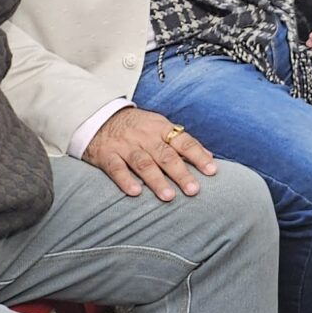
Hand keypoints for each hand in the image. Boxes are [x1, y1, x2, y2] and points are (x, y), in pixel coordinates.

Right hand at [80, 105, 218, 201]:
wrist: (98, 116)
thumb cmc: (137, 126)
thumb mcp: (160, 127)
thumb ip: (182, 141)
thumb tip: (209, 156)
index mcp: (161, 129)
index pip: (184, 142)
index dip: (199, 156)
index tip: (212, 171)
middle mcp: (145, 137)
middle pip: (166, 156)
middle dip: (181, 173)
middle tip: (193, 190)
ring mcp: (125, 146)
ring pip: (143, 163)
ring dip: (157, 180)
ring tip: (169, 196)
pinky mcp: (106, 155)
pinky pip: (116, 168)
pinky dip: (125, 180)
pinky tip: (135, 192)